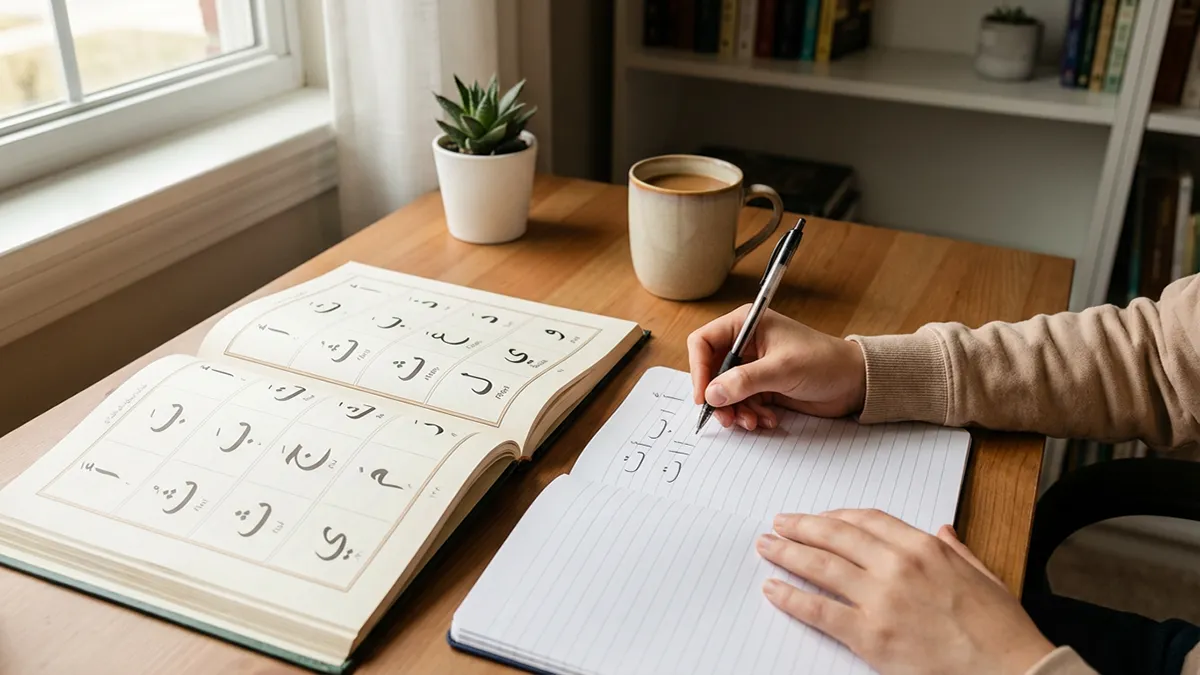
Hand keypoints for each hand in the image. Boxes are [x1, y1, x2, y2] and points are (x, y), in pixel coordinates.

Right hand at [686, 305, 865, 429]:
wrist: (855, 382)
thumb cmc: (824, 362)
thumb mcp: (782, 369)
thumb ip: (745, 381)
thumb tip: (711, 394)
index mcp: (746, 324)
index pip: (703, 342)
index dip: (699, 370)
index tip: (704, 396)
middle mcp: (745, 343)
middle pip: (711, 371)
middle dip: (719, 397)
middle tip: (727, 418)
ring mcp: (753, 366)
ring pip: (725, 391)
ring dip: (735, 411)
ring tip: (753, 422)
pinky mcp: (762, 386)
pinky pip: (742, 402)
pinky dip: (750, 414)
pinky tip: (768, 419)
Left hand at [756, 509, 1053, 674]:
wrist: (1013, 672)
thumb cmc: (1002, 631)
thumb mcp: (984, 576)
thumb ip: (957, 551)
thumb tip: (943, 531)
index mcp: (925, 548)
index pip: (867, 519)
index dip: (836, 516)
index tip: (820, 517)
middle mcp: (898, 566)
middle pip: (836, 536)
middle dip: (802, 527)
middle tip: (779, 523)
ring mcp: (881, 600)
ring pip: (820, 567)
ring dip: (787, 554)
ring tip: (767, 547)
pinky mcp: (870, 636)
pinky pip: (819, 611)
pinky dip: (790, 597)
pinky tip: (773, 590)